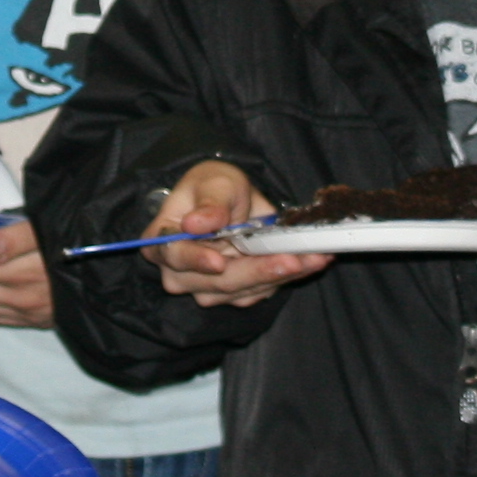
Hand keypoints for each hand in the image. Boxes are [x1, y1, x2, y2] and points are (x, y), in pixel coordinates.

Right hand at [148, 162, 328, 305]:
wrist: (229, 200)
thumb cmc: (213, 187)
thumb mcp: (214, 182)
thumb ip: (209, 202)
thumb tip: (196, 223)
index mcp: (162, 242)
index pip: (174, 255)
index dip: (196, 260)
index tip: (219, 261)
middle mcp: (180, 273)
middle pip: (217, 281)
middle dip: (258, 271)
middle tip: (292, 259)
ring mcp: (207, 288)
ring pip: (244, 290)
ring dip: (281, 275)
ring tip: (314, 257)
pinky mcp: (235, 294)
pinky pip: (262, 290)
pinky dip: (289, 276)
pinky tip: (311, 261)